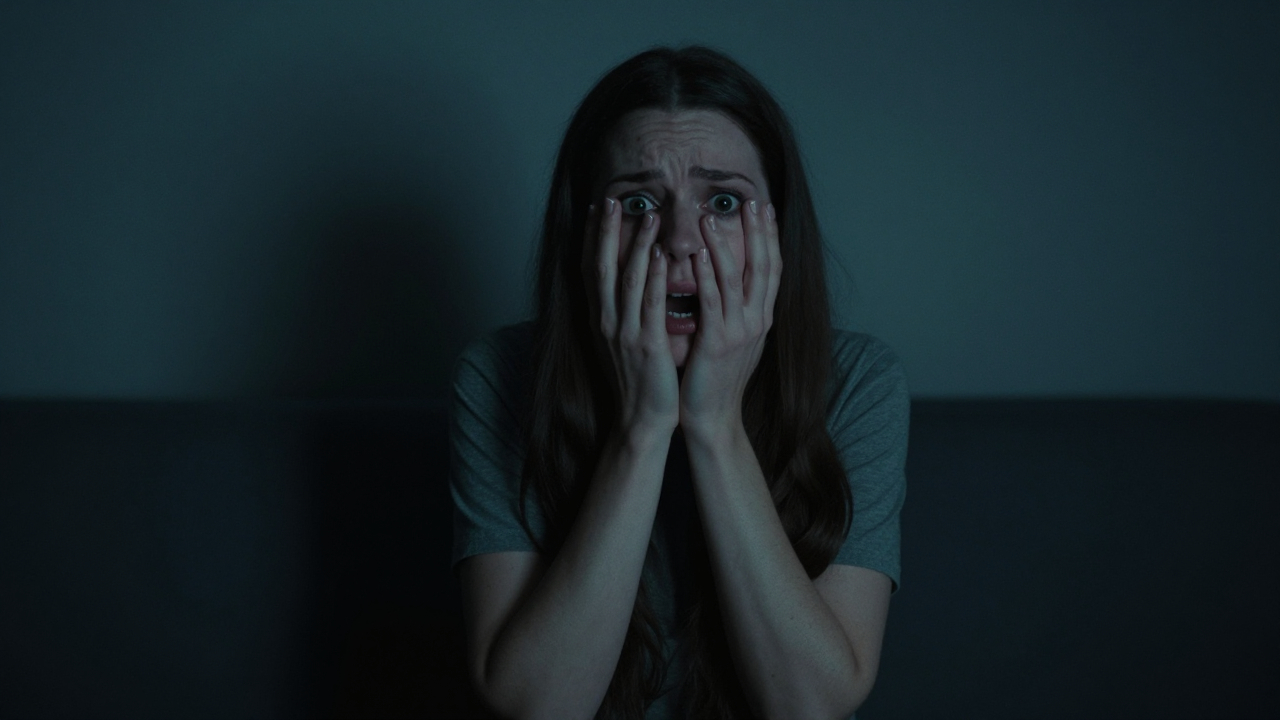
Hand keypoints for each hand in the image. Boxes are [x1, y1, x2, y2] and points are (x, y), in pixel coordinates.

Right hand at [582, 198, 679, 436]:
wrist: (641, 421)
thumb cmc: (638, 383)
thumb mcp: (622, 343)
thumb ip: (622, 313)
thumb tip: (628, 284)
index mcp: (601, 320)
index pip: (592, 270)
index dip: (593, 237)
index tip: (597, 208)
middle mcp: (607, 322)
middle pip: (602, 267)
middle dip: (606, 231)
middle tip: (611, 199)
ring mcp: (625, 333)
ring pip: (628, 280)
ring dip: (636, 245)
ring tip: (647, 215)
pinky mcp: (646, 344)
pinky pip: (650, 304)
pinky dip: (654, 277)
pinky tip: (660, 255)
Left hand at [679, 200, 781, 438]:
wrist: (713, 417)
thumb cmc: (717, 377)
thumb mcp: (736, 338)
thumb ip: (737, 309)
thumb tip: (733, 279)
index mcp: (761, 318)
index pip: (772, 268)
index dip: (770, 237)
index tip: (765, 208)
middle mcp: (757, 321)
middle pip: (763, 266)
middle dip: (758, 232)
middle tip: (752, 201)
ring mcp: (740, 332)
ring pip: (736, 279)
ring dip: (724, 244)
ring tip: (711, 217)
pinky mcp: (718, 343)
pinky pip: (713, 303)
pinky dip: (708, 276)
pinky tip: (700, 254)